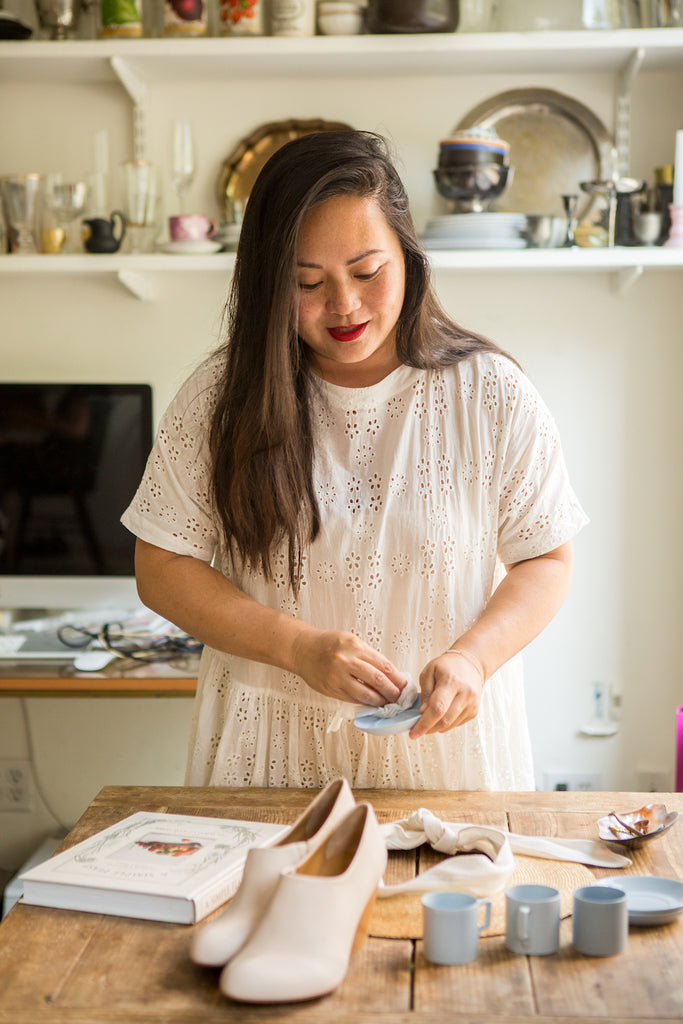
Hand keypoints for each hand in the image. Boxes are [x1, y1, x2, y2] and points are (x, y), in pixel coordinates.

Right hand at [292, 627, 406, 706]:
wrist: (303, 649)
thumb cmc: (329, 644)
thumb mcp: (351, 641)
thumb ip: (368, 656)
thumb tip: (390, 674)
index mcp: (355, 646)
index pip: (384, 665)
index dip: (398, 678)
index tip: (405, 686)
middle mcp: (347, 661)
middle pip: (378, 680)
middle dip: (393, 692)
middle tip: (401, 698)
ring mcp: (338, 677)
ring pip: (366, 694)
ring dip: (381, 701)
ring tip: (388, 704)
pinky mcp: (332, 689)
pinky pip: (353, 699)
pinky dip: (365, 703)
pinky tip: (372, 704)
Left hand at [410, 649, 484, 738]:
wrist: (471, 664)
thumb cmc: (447, 666)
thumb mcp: (429, 672)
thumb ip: (425, 693)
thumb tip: (422, 713)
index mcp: (452, 682)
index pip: (437, 708)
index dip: (424, 723)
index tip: (413, 733)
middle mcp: (465, 694)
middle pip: (444, 720)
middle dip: (428, 728)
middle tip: (416, 730)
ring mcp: (472, 704)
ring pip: (450, 725)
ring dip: (435, 727)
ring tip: (427, 720)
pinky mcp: (474, 711)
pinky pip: (456, 724)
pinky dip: (445, 724)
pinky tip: (440, 714)